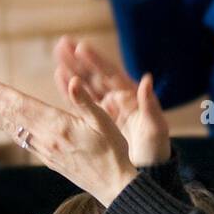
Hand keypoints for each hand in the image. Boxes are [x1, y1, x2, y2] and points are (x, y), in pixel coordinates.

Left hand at [0, 77, 137, 206]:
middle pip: (11, 116)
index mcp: (59, 125)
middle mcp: (47, 139)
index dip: (1, 94)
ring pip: (12, 128)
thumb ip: (84, 101)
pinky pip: (21, 140)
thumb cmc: (115, 152)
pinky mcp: (48, 158)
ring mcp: (45, 150)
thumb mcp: (104, 122)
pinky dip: (6, 129)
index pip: (23, 106)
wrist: (115, 187)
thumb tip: (70, 80)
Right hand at [54, 36, 169, 164]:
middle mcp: (117, 98)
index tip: (82, 47)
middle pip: (94, 74)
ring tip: (58, 52)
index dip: (96, 61)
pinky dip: (69, 90)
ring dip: (72, 69)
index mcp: (130, 97)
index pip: (111, 74)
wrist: (147, 171)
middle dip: (79, 59)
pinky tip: (58, 76)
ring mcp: (106, 109)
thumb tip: (147, 79)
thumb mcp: (155, 127)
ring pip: (85, 85)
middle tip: (63, 42)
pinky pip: (80, 102)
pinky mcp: (97, 120)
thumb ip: (150, 104)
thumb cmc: (155, 150)